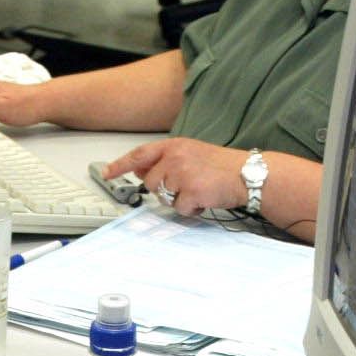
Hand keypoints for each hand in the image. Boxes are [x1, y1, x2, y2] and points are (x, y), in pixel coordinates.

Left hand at [109, 137, 248, 215]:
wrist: (249, 174)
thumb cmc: (221, 166)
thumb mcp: (190, 154)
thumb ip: (164, 160)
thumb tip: (138, 170)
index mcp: (174, 145)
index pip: (139, 154)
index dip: (120, 165)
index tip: (107, 173)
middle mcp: (176, 157)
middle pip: (150, 183)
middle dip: (164, 189)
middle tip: (186, 185)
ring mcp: (183, 174)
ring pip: (164, 197)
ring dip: (179, 200)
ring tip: (198, 190)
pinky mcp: (192, 191)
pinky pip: (180, 209)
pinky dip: (192, 209)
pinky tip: (205, 199)